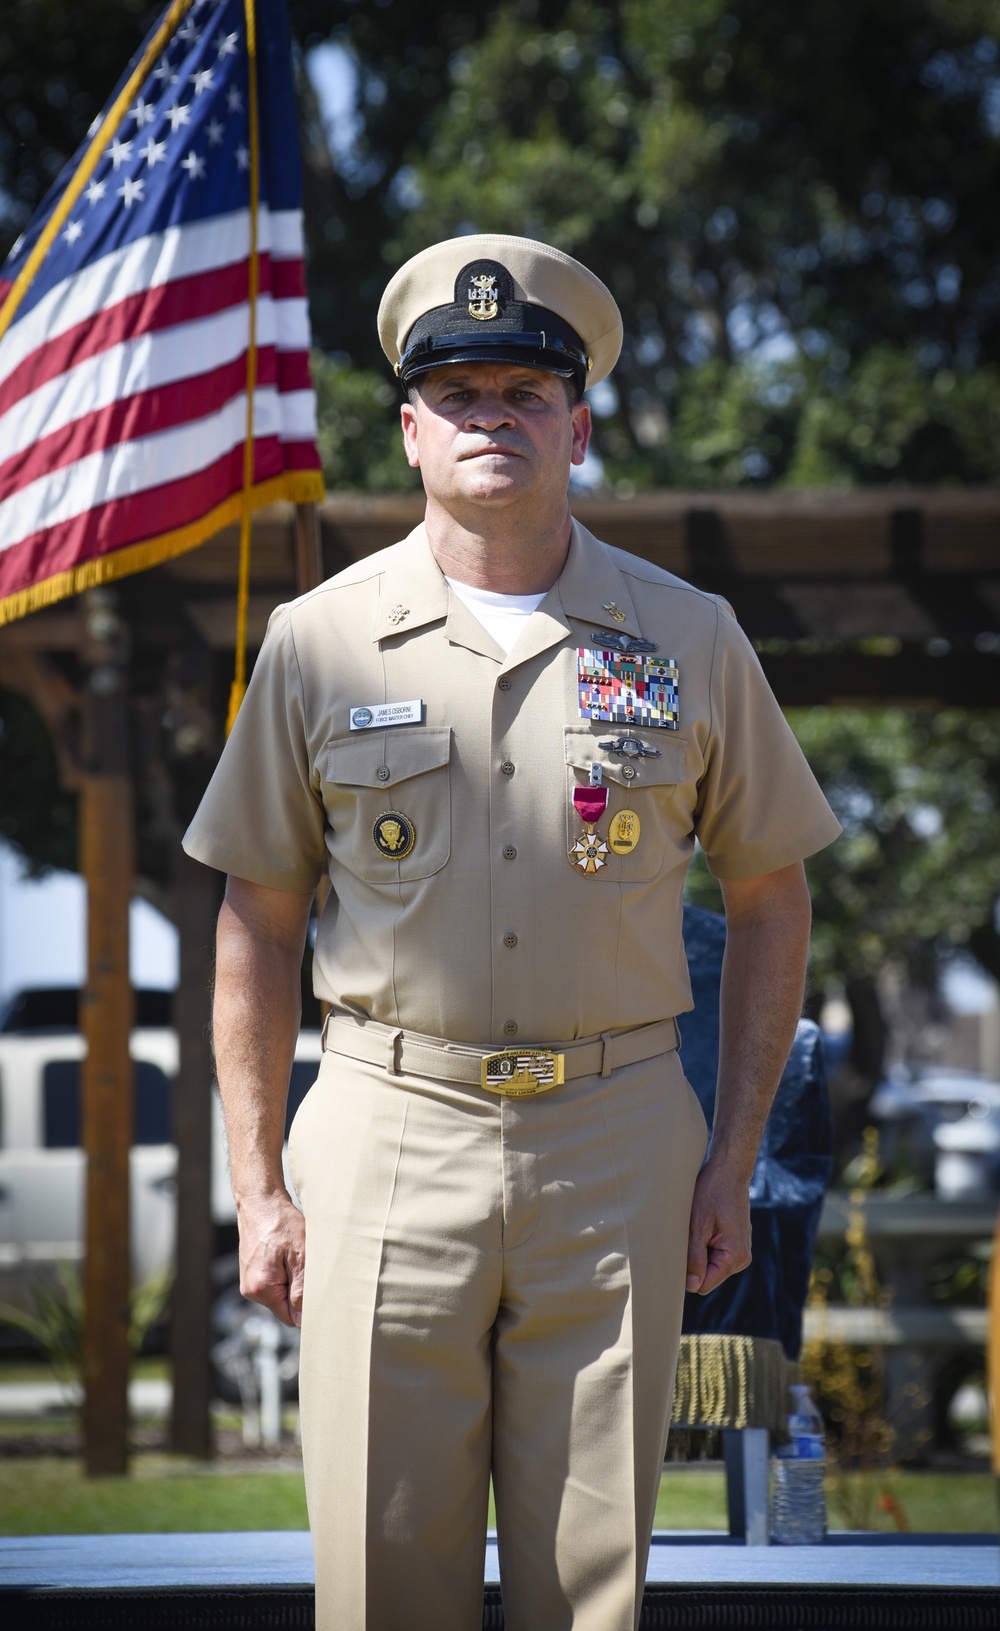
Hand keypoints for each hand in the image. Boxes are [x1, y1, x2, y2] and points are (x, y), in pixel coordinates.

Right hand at [237, 1191, 305, 1327]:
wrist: (260, 1201)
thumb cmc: (280, 1223)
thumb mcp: (300, 1256)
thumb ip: (301, 1290)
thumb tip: (302, 1319)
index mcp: (262, 1289)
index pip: (289, 1317)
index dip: (306, 1307)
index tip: (316, 1290)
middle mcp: (251, 1289)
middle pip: (284, 1305)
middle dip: (298, 1290)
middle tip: (304, 1264)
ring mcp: (249, 1281)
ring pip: (279, 1293)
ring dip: (291, 1279)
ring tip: (293, 1255)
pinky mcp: (251, 1272)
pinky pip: (272, 1282)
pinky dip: (283, 1271)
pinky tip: (285, 1254)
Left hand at [684, 1157, 751, 1294]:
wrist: (729, 1170)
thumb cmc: (712, 1192)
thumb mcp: (698, 1225)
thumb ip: (695, 1258)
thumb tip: (692, 1286)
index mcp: (735, 1256)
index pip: (704, 1284)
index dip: (688, 1274)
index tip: (677, 1254)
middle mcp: (742, 1258)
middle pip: (707, 1276)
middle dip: (694, 1260)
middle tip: (688, 1234)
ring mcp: (740, 1250)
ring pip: (709, 1265)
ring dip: (699, 1250)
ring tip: (697, 1226)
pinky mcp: (735, 1242)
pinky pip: (714, 1254)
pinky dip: (705, 1243)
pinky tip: (704, 1224)